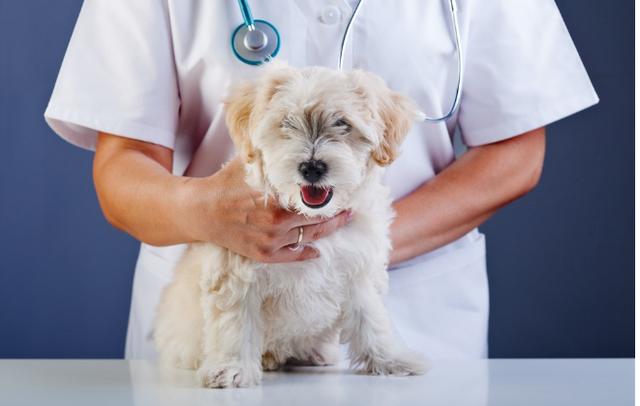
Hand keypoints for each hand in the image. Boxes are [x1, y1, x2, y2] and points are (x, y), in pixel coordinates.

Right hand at [191, 157, 351, 262]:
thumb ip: (273, 154)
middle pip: (317, 219)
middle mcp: (276, 222)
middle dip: (335, 213)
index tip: (343, 189)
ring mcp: (270, 241)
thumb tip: (295, 137)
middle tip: (350, 207)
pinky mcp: (263, 254)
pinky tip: (318, 250)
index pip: (314, 198)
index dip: (330, 195)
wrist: (200, 211)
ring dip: (328, 230)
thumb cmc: (226, 183)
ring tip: (342, 221)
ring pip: (309, 237)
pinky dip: (307, 253)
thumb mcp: (250, 163)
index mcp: (276, 199)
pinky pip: (292, 256)